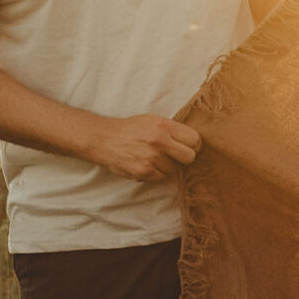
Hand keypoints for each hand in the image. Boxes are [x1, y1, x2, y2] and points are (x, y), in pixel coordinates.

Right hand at [85, 114, 202, 181]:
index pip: (195, 139)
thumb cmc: (130, 129)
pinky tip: (145, 164)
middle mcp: (160, 140)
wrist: (103, 138)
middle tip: (173, 156)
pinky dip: (155, 174)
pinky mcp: (144, 171)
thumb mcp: (152, 120)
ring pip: (174, 170)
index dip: (194, 145)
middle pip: (190, 157)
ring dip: (166, 167)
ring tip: (152, 158)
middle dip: (184, 158)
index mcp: (164, 125)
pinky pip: (161, 178)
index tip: (188, 147)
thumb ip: (172, 130)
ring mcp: (152, 157)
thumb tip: (194, 143)